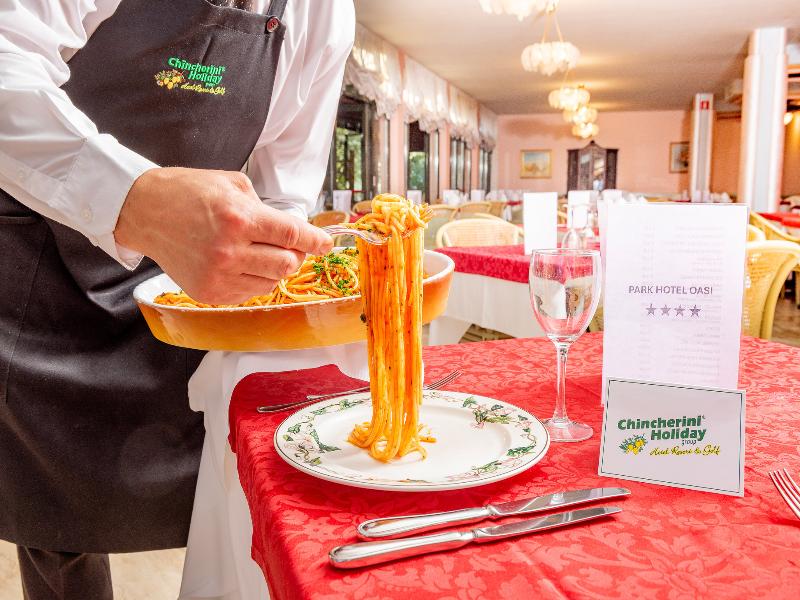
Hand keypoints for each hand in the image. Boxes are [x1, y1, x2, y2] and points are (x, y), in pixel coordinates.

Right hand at [115, 167, 331, 303]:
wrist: (144, 211)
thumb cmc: (188, 193)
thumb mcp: (232, 184)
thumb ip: (264, 208)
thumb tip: (292, 229)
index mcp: (240, 218)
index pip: (293, 236)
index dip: (316, 241)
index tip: (326, 244)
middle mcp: (230, 250)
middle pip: (287, 264)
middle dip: (294, 254)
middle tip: (286, 244)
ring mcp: (218, 275)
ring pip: (271, 282)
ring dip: (273, 268)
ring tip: (256, 251)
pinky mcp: (208, 293)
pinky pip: (250, 293)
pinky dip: (254, 280)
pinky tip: (240, 263)